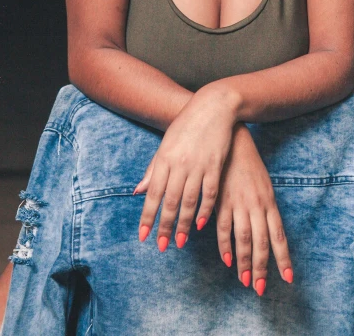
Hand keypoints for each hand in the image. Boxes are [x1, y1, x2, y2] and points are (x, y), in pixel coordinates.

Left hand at [134, 83, 236, 250]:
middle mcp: (179, 164)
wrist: (213, 107)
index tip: (143, 236)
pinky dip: (204, 210)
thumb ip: (153, 169)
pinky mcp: (215, 165)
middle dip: (165, 226)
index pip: (153, 194)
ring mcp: (198, 165)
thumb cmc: (186, 126)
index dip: (148, 216)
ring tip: (179, 242)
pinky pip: (209, 193)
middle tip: (161, 246)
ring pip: (189, 201)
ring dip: (183, 224)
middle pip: (170, 201)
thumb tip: (138, 192)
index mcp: (164, 159)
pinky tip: (200, 224)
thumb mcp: (166, 144)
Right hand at [214, 123, 293, 295]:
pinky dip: (226, 246)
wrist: (232, 141)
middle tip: (261, 289)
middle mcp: (257, 205)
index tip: (288, 278)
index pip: (279, 236)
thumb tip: (270, 231)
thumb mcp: (264, 185)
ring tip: (246, 282)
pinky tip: (228, 261)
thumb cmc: (249, 164)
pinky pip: (223, 228)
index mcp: (269, 201)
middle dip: (263, 268)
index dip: (283, 258)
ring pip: (244, 239)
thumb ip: (266, 208)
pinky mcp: (222, 201)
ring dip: (245, 263)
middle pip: (262, 243)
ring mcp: (239, 203)